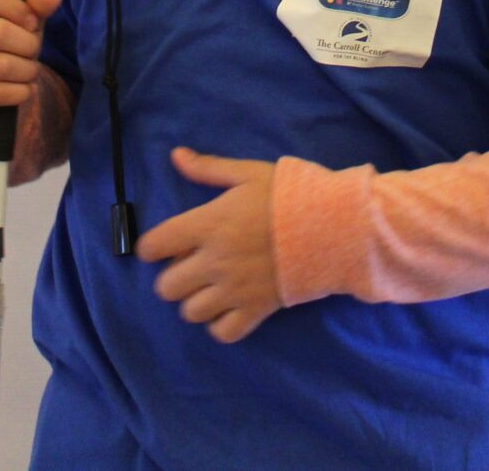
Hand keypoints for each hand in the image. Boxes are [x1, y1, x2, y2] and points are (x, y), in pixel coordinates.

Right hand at [0, 0, 62, 128]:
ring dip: (28, 71)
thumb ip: (35, 5)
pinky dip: (20, 92)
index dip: (17, 6)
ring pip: (1, 66)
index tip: (31, 23)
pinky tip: (23, 89)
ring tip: (29, 71)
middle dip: (28, 45)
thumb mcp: (19, 19)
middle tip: (33, 52)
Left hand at [136, 147, 280, 342]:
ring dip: (195, 301)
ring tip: (211, 287)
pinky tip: (229, 307)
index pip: (153, 246)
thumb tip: (176, 155)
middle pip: (165, 287)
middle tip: (191, 266)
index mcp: (207, 224)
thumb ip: (209, 168)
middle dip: (173, 277)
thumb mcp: (249, 173)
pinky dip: (220, 324)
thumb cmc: (291, 195)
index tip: (166, 243)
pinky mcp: (256, 310)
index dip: (153, 246)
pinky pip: (222, 333)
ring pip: (190, 312)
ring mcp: (234, 290)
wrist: (335, 227)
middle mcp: (214, 261)